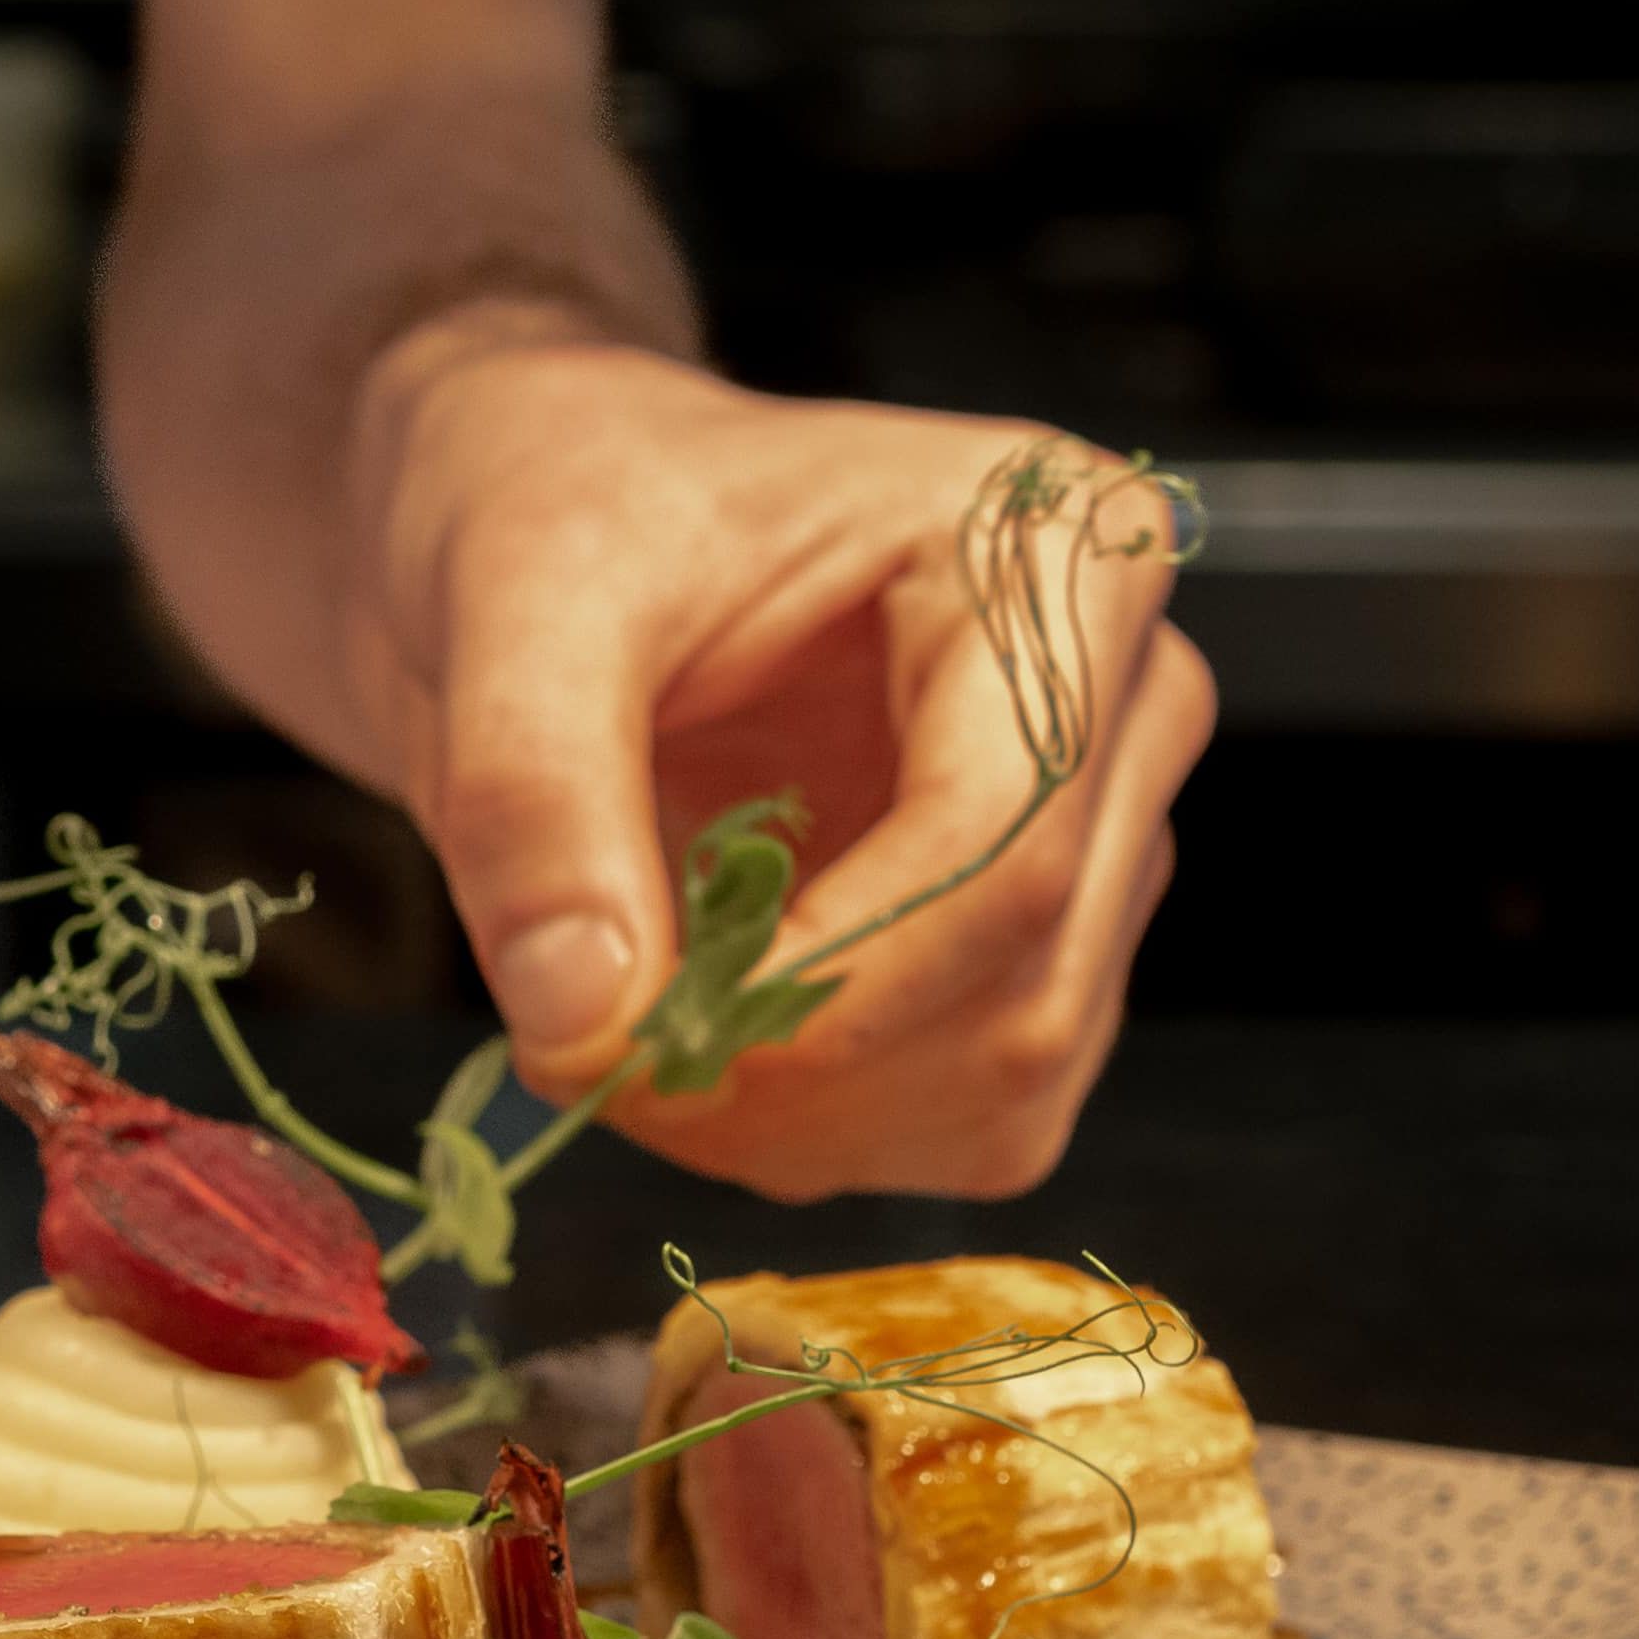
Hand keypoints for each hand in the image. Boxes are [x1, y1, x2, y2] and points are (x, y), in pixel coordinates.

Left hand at [346, 327, 1213, 1201]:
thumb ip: (532, 796)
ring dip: (795, 1125)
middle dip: (790, 1076)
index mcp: (1057, 555)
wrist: (553, 526)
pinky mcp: (1039, 954)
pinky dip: (817, 1138)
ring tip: (619, 1029)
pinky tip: (698, 1048)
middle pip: (1022, 992)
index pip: (1004, 848)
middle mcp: (1124, 703)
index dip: (824, 992)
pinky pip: (972, 1127)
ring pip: (1007, 1089)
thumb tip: (585, 1017)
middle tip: (584, 1048)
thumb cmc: (569, 500)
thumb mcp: (514, 597)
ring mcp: (1097, 843)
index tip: (631, 1044)